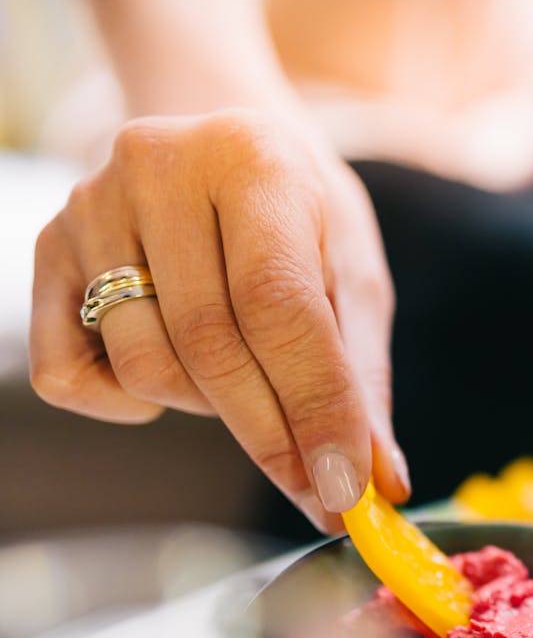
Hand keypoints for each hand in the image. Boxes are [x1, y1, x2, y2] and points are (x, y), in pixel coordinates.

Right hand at [29, 108, 410, 531]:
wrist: (221, 141)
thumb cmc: (303, 215)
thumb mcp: (353, 270)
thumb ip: (364, 373)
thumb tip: (381, 482)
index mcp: (253, 161)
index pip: (277, 305)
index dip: (314, 406)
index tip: (347, 491)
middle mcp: (159, 169)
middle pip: (210, 346)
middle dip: (274, 438)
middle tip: (323, 496)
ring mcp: (89, 206)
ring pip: (146, 367)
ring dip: (210, 408)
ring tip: (249, 379)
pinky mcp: (45, 248)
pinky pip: (69, 375)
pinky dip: (128, 405)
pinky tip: (174, 372)